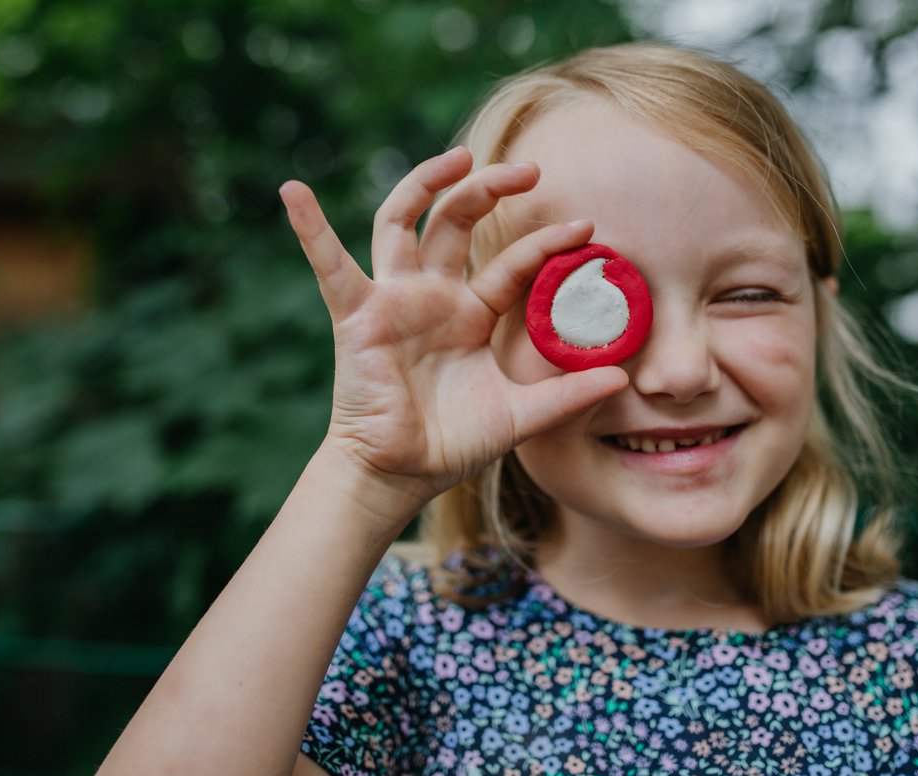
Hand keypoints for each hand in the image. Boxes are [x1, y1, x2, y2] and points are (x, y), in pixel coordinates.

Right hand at [279, 146, 627, 502]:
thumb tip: (625, 379)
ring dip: (425, 184)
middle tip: (530, 170)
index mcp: (470, 313)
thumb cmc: (454, 444)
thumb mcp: (520, 416)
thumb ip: (567, 394)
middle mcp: (432, 296)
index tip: (587, 231)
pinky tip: (293, 191)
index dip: (546, 244)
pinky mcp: (357, 315)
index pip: (511, 264)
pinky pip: (328, 265)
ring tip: (458, 158)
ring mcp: (393, 299)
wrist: (400, 475)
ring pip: (402, 222)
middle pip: (457, 222)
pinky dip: (309, 228)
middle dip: (490, 190)